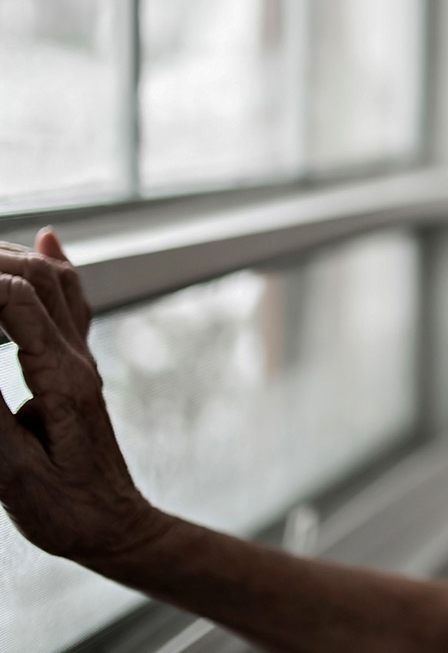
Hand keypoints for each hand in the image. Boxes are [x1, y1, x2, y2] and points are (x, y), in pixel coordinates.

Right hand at [0, 230, 167, 563]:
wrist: (114, 528)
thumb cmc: (66, 510)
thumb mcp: (11, 471)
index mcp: (63, 379)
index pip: (17, 302)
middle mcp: (78, 360)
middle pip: (38, 279)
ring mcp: (82, 362)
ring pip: (57, 284)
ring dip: (13, 256)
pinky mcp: (78, 371)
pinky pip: (69, 304)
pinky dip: (50, 267)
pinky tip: (44, 241)